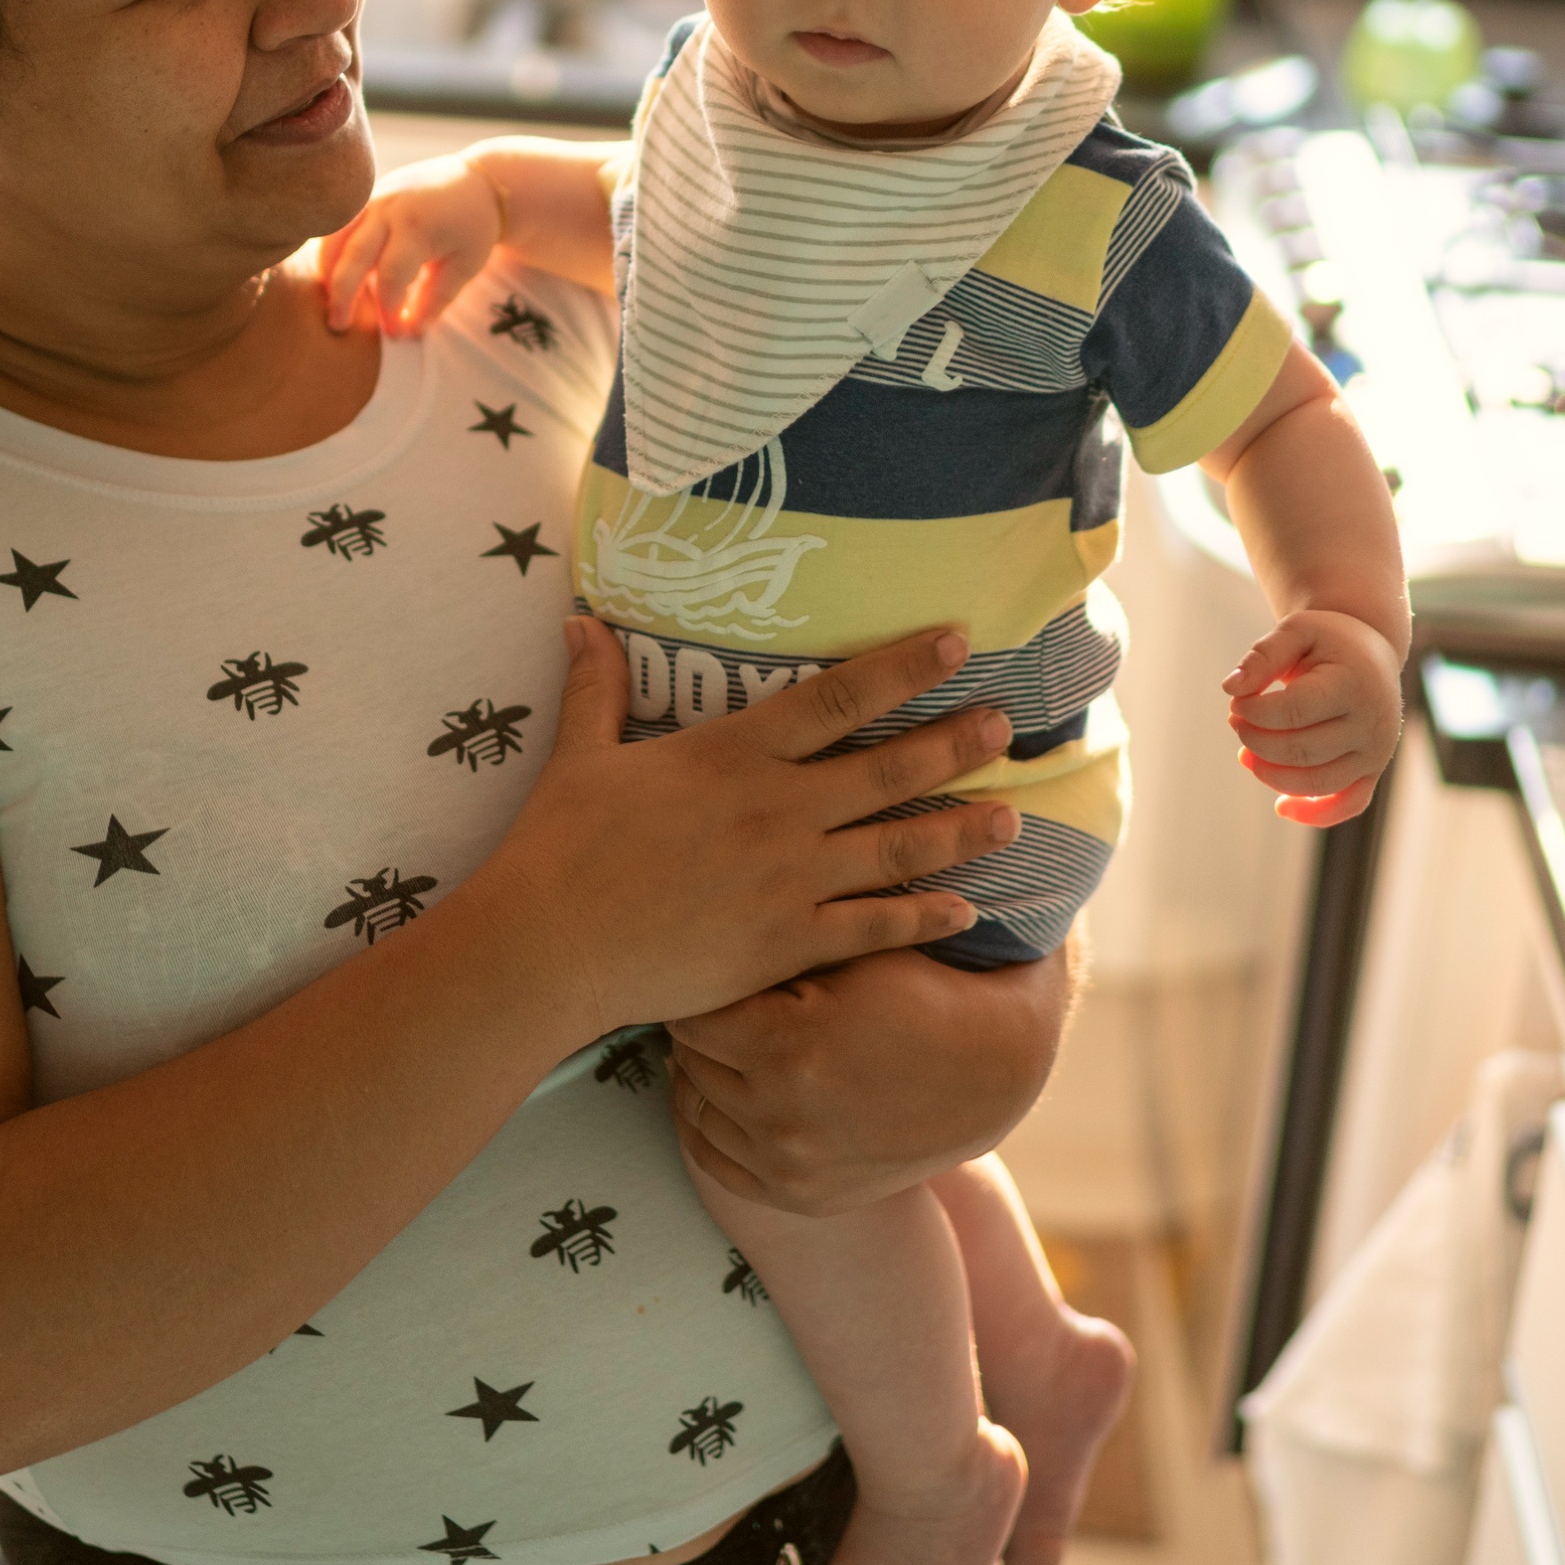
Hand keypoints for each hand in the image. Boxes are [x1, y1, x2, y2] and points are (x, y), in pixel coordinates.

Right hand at [321, 156, 500, 335]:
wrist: (476, 180)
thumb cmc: (473, 226)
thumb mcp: (465, 265)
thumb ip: (435, 299)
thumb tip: (408, 332)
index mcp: (418, 226)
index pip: (391, 276)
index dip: (388, 308)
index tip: (394, 332)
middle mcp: (389, 209)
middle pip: (354, 256)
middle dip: (343, 295)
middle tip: (338, 326)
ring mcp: (373, 199)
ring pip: (335, 237)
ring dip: (327, 271)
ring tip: (327, 301)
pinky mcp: (366, 198)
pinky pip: (338, 225)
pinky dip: (329, 251)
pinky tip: (330, 276)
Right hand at [474, 620, 1023, 1041]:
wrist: (551, 943)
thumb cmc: (560, 846)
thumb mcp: (581, 755)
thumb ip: (598, 688)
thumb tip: (581, 622)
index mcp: (734, 753)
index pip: (839, 697)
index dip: (904, 666)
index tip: (958, 642)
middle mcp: (777, 809)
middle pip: (888, 768)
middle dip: (955, 744)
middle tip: (1008, 727)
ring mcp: (789, 878)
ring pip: (897, 848)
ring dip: (960, 831)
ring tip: (1013, 818)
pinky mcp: (786, 942)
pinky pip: (873, 928)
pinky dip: (923, 919)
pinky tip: (966, 912)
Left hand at [666, 938, 1076, 1215]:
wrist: (993, 1070)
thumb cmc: (919, 990)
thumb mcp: (852, 950)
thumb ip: (775, 942)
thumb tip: (695, 924)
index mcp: (790, 1044)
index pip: (693, 1013)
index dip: (704, 985)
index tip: (711, 969)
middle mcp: (784, 1115)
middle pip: (690, 1060)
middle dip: (700, 1027)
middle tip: (713, 1001)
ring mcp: (792, 1164)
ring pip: (696, 1109)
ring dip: (701, 1074)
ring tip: (718, 1043)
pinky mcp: (802, 1196)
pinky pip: (715, 1160)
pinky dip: (710, 1125)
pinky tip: (722, 1092)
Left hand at [1224, 608, 1403, 825]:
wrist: (1370, 651)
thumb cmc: (1327, 640)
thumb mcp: (1295, 632)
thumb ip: (1262, 657)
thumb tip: (1230, 688)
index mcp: (1354, 685)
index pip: (1293, 712)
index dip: (1253, 711)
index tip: (1235, 700)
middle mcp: (1372, 725)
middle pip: (1302, 751)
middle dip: (1256, 740)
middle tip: (1234, 721)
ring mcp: (1375, 753)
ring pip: (1318, 783)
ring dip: (1271, 775)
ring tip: (1245, 753)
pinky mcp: (1373, 771)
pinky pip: (1348, 805)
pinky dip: (1315, 814)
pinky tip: (1281, 807)